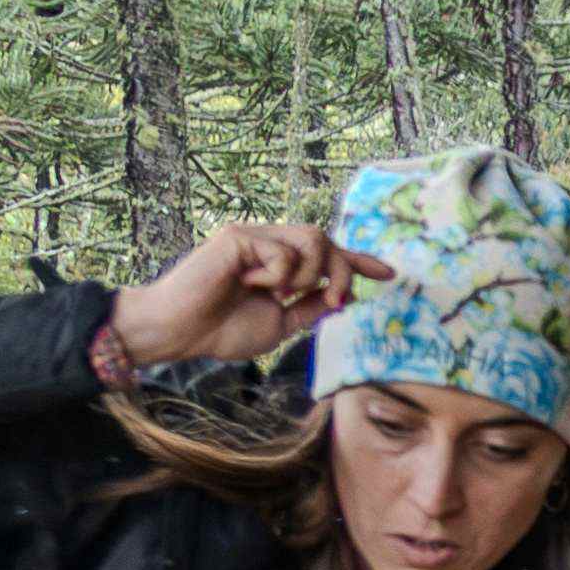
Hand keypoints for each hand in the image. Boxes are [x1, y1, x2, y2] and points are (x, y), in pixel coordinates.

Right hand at [108, 214, 358, 370]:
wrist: (181, 333)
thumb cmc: (220, 330)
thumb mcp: (280, 324)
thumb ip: (310, 308)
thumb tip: (345, 297)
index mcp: (280, 265)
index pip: (328, 254)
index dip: (358, 262)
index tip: (389, 273)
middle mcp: (269, 244)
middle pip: (327, 240)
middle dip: (342, 271)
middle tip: (331, 300)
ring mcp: (254, 237)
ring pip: (313, 239)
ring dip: (309, 274)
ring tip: (280, 294)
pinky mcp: (239, 236)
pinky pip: (283, 251)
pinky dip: (277, 275)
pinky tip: (250, 285)